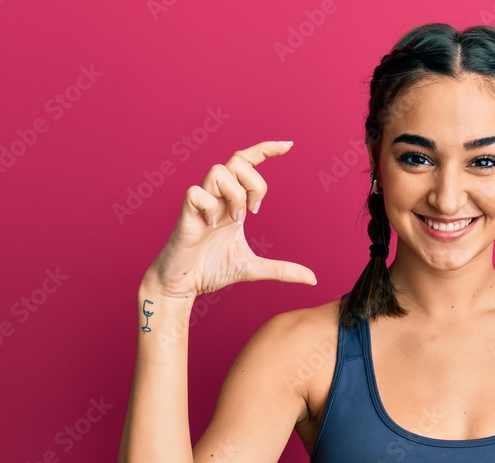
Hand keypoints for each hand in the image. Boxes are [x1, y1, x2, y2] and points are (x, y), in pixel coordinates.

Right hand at [143, 141, 315, 297]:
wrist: (182, 285)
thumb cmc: (211, 269)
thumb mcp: (253, 268)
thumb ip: (282, 270)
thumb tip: (312, 278)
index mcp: (233, 203)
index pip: (247, 162)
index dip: (266, 149)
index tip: (289, 145)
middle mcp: (217, 197)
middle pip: (237, 161)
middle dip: (254, 182)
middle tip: (254, 211)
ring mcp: (201, 204)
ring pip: (218, 171)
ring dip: (235, 195)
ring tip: (235, 220)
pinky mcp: (186, 214)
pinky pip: (196, 193)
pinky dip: (210, 207)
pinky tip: (212, 227)